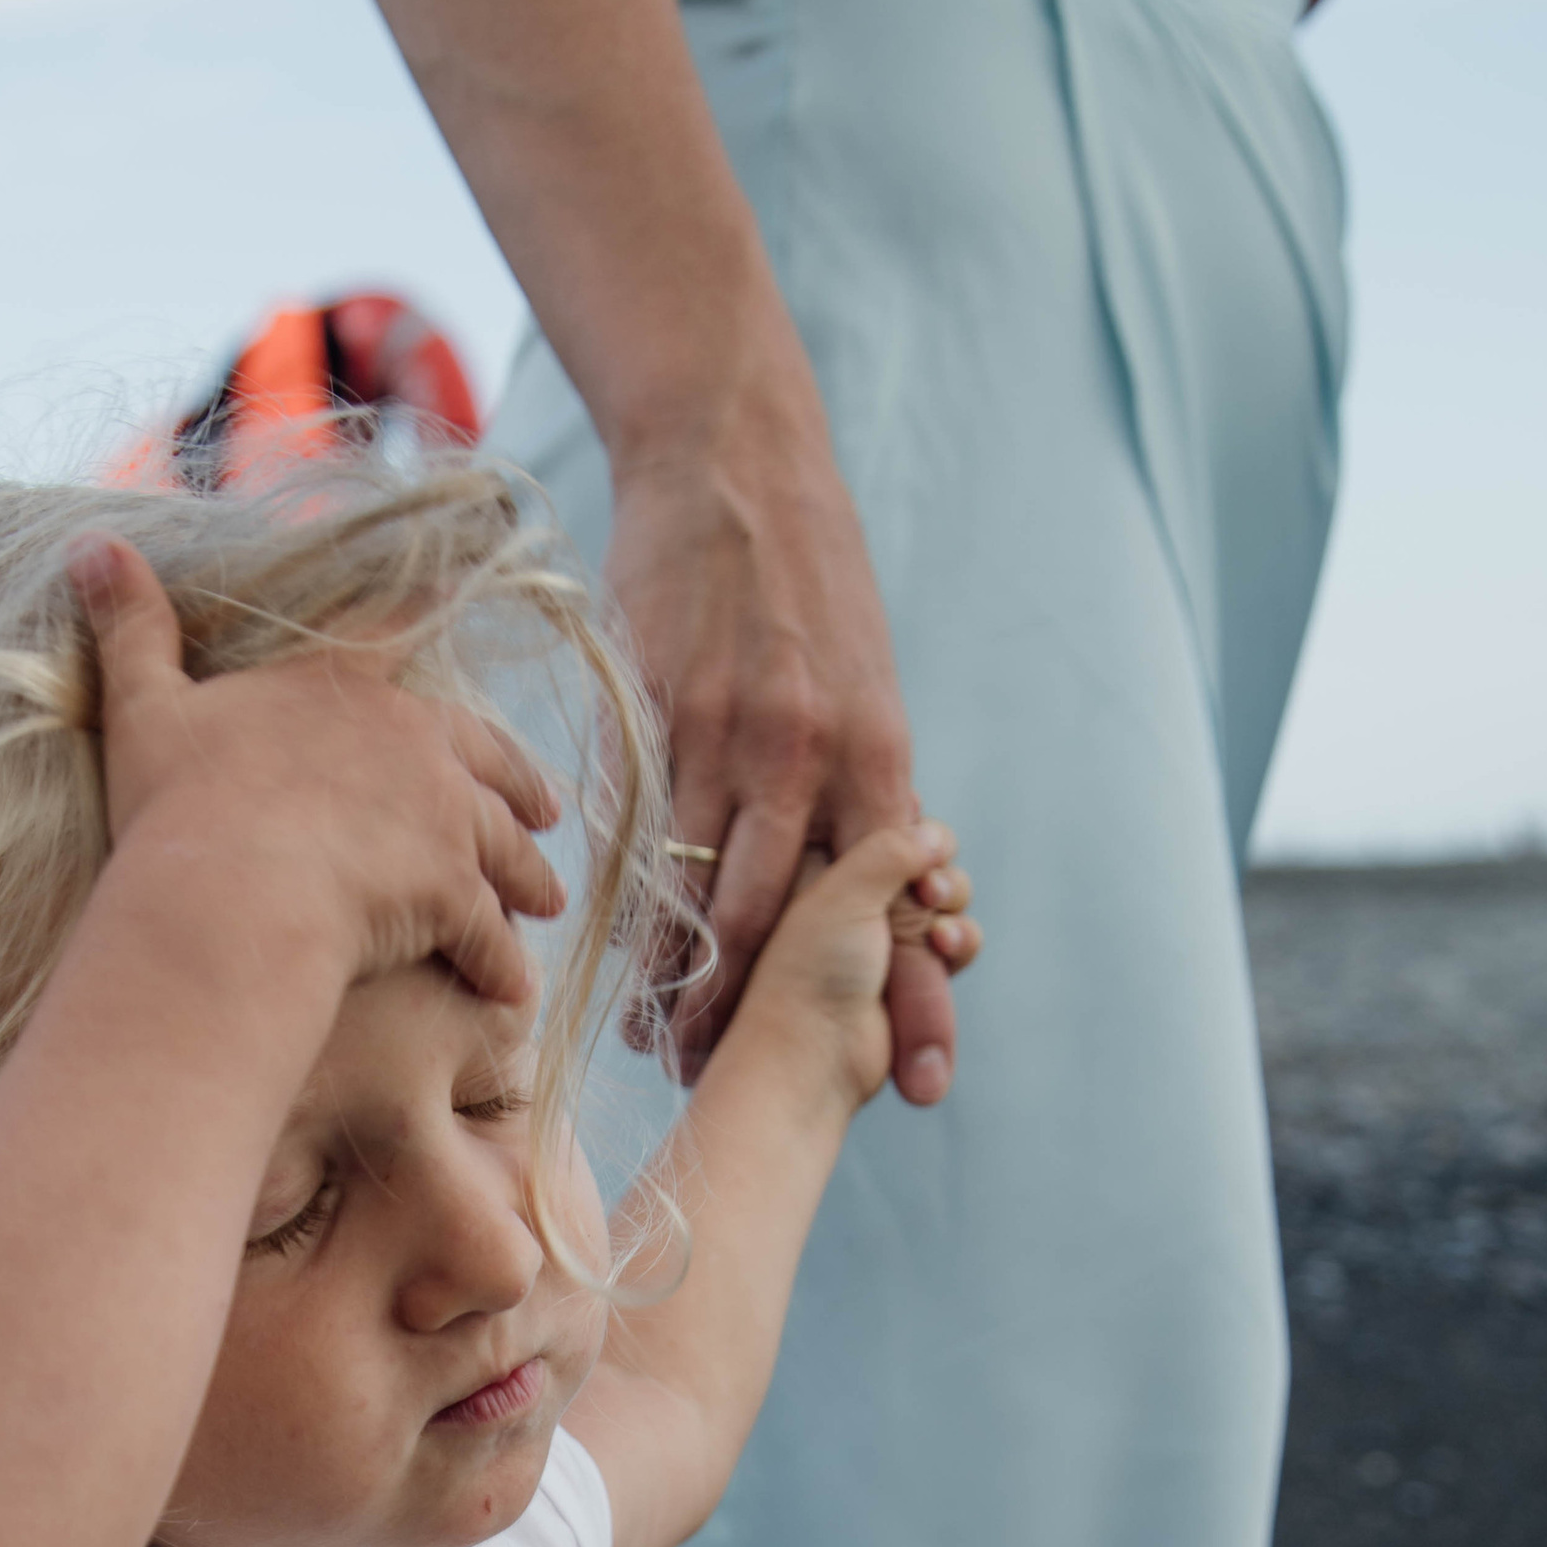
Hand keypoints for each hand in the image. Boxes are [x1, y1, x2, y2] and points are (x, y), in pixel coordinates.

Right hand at [74, 537, 564, 1010]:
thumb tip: (90, 543)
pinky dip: (503, 962)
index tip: (461, 630)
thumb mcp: (144, 708)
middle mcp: (413, 741)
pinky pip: (490, 934)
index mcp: (344, 685)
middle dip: (516, 786)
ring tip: (545, 902)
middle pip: (484, 756)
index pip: (399, 642)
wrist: (228, 893)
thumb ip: (131, 627)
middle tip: (543, 811)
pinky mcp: (453, 892)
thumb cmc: (181, 806)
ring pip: (505, 847)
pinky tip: (512, 986)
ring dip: (528, 876)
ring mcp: (443, 817)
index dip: (428, 629)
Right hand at [603, 419, 956, 1100]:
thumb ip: (866, 789)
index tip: (920, 1084)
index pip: (899, 906)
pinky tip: (625, 966)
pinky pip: (639, 843)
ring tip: (668, 1047)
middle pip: (788, 927)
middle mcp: (810, 755)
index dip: (913, 998)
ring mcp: (726, 736)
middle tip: (737, 1085)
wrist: (733, 462)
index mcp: (879, 753)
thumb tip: (890, 893)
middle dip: (762, 1021)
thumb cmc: (805, 586)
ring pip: (704, 898)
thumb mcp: (862, 685)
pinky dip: (633, 914)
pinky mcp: (652, 717)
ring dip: (684, 988)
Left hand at [734, 822, 978, 1120]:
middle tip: (927, 894)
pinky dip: (957, 941)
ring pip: (945, 897)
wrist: (810, 1062)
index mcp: (820, 863)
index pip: (881, 816)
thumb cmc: (810, 973)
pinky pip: (954, 941)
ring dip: (952, 907)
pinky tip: (943, 951)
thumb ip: (892, 847)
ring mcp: (882, 936)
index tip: (911, 847)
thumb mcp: (844, 890)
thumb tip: (935, 833)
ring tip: (936, 934)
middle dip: (936, 871)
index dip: (908, 827)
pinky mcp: (909, 974)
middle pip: (923, 854)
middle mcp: (852, 895)